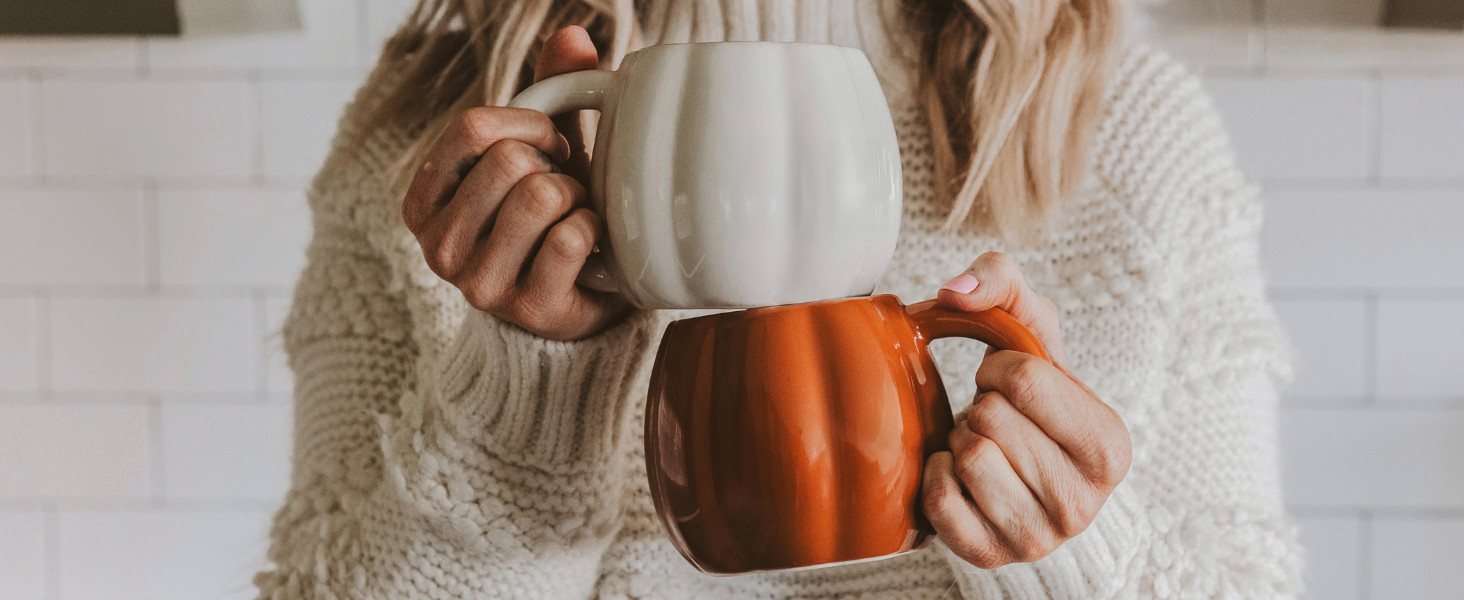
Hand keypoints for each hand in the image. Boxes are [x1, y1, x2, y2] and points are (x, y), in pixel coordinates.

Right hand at [400, 26, 629, 340]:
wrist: (576, 306)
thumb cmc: (549, 221)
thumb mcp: (540, 155)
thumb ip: (551, 94)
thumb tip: (574, 35)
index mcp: (424, 200)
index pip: (472, 128)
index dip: (527, 124)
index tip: (548, 145)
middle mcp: (438, 246)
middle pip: (509, 161)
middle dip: (554, 165)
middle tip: (564, 189)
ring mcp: (479, 284)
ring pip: (540, 196)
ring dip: (576, 198)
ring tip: (574, 217)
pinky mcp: (527, 308)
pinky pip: (570, 237)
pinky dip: (594, 232)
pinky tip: (589, 249)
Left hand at [921, 252, 1131, 567]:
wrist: (1015, 468)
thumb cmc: (1030, 398)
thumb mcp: (1029, 328)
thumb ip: (1001, 282)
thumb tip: (955, 291)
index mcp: (1111, 447)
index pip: (1025, 381)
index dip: (999, 369)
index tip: (1007, 384)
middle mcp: (1083, 504)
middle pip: (990, 421)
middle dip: (980, 408)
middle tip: (996, 423)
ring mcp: (1038, 538)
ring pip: (967, 459)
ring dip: (960, 442)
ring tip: (983, 446)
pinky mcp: (990, 556)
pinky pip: (939, 501)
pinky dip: (936, 476)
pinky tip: (959, 475)